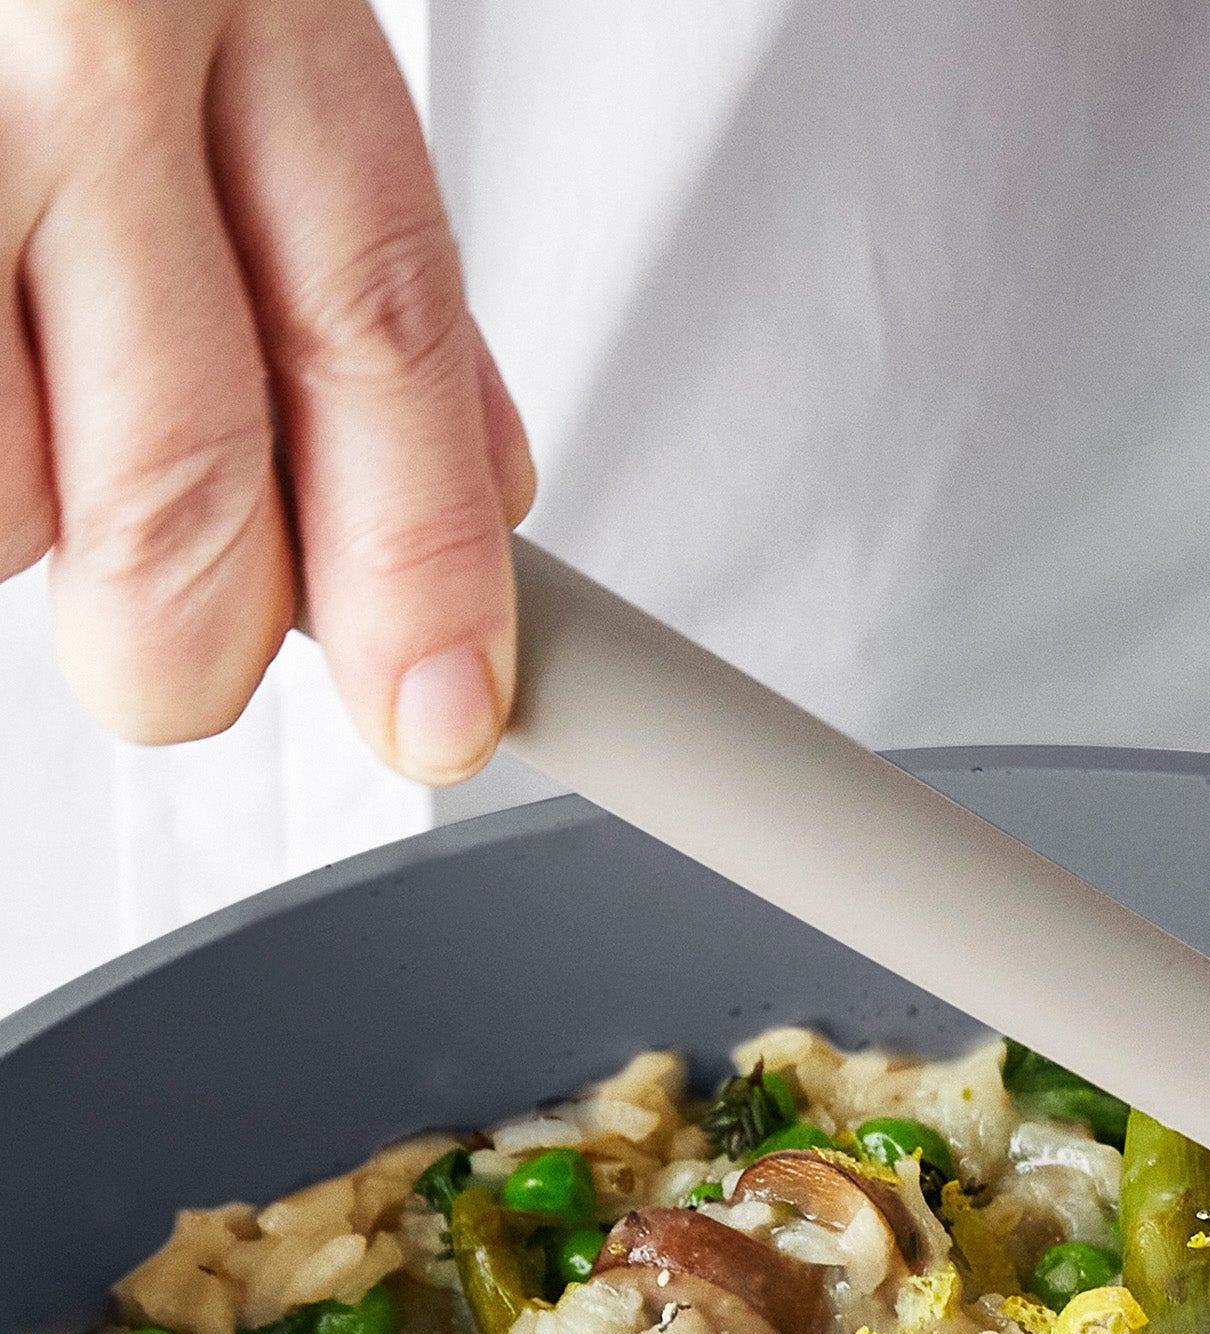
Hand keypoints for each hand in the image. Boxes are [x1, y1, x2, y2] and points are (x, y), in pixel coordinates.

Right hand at [0, 0, 534, 781]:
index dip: (425, 565)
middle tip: (189, 663)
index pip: (382, 333)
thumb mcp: (249, 17)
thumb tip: (485, 491)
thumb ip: (355, 248)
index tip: (441, 710)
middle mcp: (80, 31)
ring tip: (21, 397)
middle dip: (200, 635)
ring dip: (22, 519)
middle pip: (184, 469)